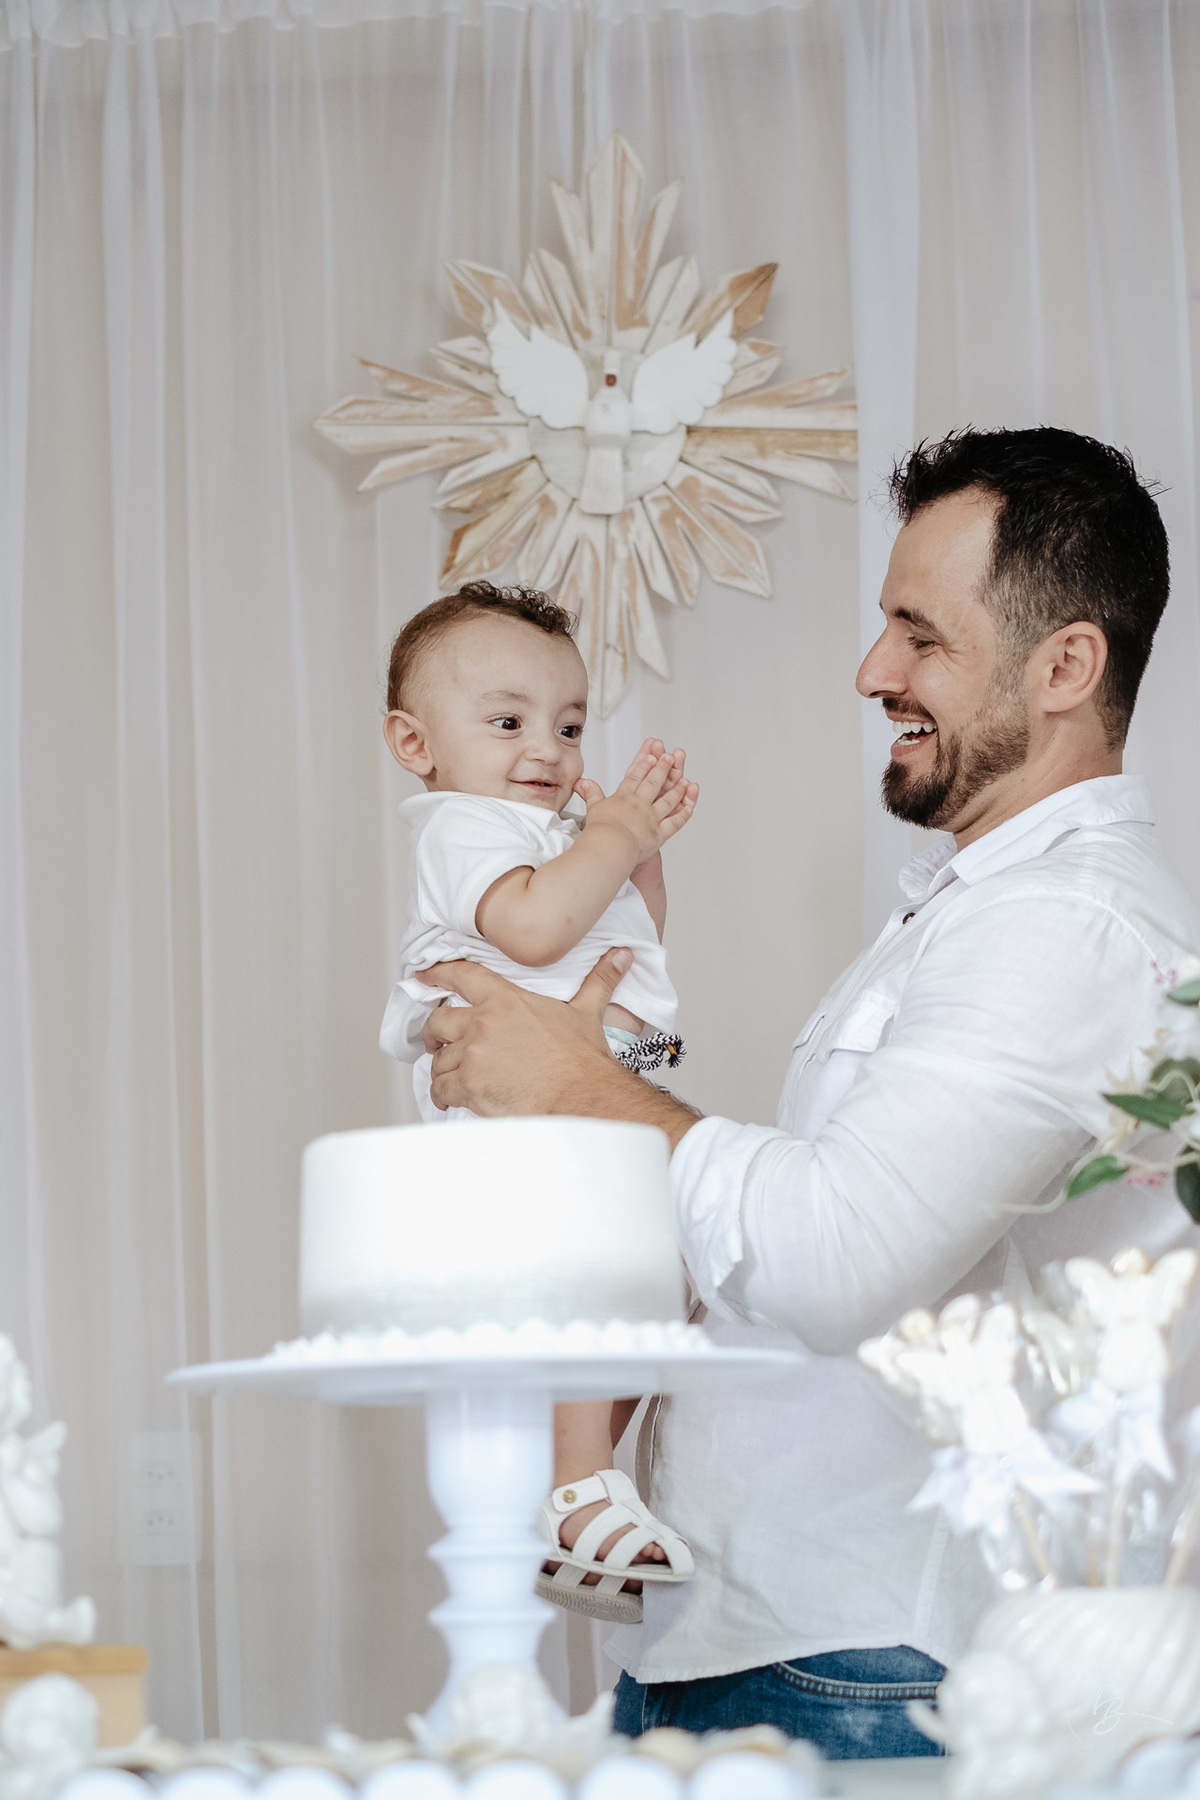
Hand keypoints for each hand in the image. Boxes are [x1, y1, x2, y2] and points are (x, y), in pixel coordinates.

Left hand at [418, 953, 699, 1147]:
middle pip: (439, 1020)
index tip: (425, 977)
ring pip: (439, 1059)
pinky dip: (442, 1094)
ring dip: (443, 1069)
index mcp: (506, 1000)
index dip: (439, 975)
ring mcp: (473, 1054)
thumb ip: (598, 981)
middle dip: (434, 1033)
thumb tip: (621, 955)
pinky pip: (440, 1088)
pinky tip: (451, 1098)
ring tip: (454, 1077)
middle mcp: (483, 1023)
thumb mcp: (587, 1013)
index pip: (462, 976)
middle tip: (437, 1042)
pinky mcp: (468, 1085)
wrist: (582, 1097)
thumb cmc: (583, 1060)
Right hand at [573, 739, 697, 867]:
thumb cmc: (600, 830)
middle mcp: (640, 805)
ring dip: (677, 789)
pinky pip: (674, 823)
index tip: (651, 756)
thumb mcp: (593, 807)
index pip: (635, 778)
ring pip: (668, 800)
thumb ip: (590, 793)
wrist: (610, 846)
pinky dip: (683, 814)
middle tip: (670, 758)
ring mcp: (651, 818)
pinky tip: (689, 806)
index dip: (643, 765)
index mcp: (624, 798)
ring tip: (685, 780)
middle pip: (653, 783)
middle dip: (663, 769)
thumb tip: (582, 782)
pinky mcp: (659, 834)